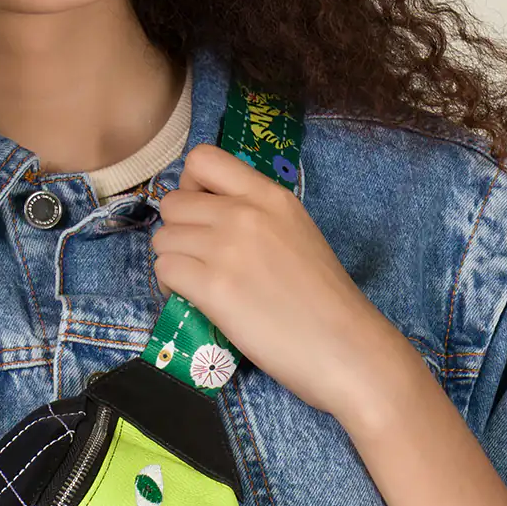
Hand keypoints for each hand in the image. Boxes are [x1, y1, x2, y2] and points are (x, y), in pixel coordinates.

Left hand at [150, 141, 408, 424]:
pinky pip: (164, 269)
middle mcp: (244, 212)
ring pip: (162, 238)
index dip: (190, 186)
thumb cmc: (325, 299)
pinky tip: (195, 300)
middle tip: (199, 260)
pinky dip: (170, 286)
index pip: (202, 159)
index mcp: (270, 195)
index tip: (202, 214)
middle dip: (179, 231)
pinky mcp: (213, 287)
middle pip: (174, 203)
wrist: (344, 346)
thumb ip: (257, 216)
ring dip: (173, 261)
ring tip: (198, 284)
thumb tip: (210, 218)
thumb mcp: (297, 232)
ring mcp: (227, 248)